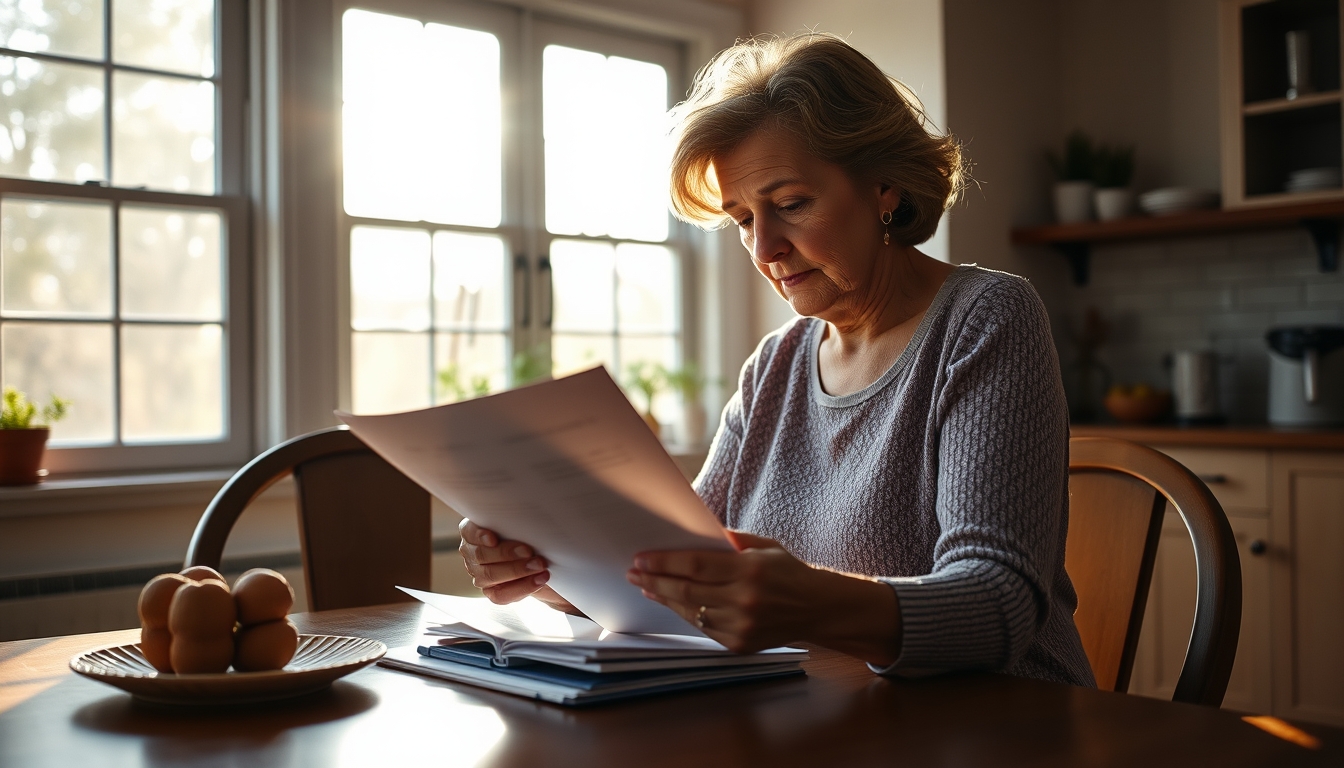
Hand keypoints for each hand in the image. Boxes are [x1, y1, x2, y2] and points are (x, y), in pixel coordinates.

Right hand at [457, 519, 578, 613]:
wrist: (540, 559)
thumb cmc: (527, 534)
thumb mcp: (520, 524)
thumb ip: (515, 520)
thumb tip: (525, 515)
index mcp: (472, 532)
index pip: (469, 532)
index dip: (479, 535)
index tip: (493, 538)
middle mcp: (471, 554)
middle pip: (482, 555)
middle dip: (507, 554)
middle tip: (529, 551)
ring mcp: (480, 575)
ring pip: (491, 575)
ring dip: (518, 570)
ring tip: (539, 566)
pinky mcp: (492, 592)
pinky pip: (502, 595)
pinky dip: (523, 587)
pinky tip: (539, 580)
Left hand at [626, 530, 900, 663]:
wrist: (817, 608)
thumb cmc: (787, 571)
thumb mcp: (763, 545)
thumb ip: (729, 539)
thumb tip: (690, 530)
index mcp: (750, 570)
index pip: (695, 565)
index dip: (664, 562)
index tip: (641, 558)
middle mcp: (745, 600)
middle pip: (686, 590)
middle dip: (654, 580)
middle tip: (633, 572)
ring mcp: (742, 626)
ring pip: (690, 612)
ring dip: (664, 598)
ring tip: (646, 586)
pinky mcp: (740, 645)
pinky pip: (702, 628)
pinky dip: (684, 614)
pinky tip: (671, 602)